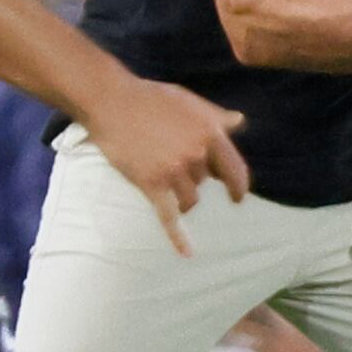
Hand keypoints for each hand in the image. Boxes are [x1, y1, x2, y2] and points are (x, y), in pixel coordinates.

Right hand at [83, 76, 249, 253]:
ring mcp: (174, 170)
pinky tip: (187, 253)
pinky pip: (169, 216)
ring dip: (180, 197)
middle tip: (171, 162)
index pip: (234, 169)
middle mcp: (197, 154)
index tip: (237, 197)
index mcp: (210, 133)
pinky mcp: (152, 184)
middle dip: (192, 178)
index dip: (238, 186)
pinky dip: (178, 237)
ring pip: (190, 199)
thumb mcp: (190, 101)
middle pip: (204, 182)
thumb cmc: (151, 98)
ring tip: (161, 179)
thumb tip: (240, 121)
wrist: (112, 102)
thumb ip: (215, 116)